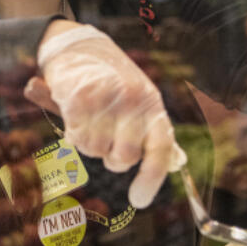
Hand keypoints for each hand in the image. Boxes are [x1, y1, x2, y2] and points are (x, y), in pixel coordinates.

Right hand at [24, 22, 174, 208]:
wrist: (77, 45)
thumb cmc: (110, 80)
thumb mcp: (140, 99)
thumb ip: (152, 130)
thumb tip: (175, 163)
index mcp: (152, 103)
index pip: (162, 148)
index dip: (152, 179)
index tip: (138, 200)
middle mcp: (133, 101)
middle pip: (124, 157)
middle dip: (110, 157)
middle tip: (103, 140)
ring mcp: (107, 99)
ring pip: (95, 150)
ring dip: (87, 143)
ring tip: (87, 119)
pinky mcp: (80, 98)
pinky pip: (75, 137)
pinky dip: (71, 132)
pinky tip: (73, 114)